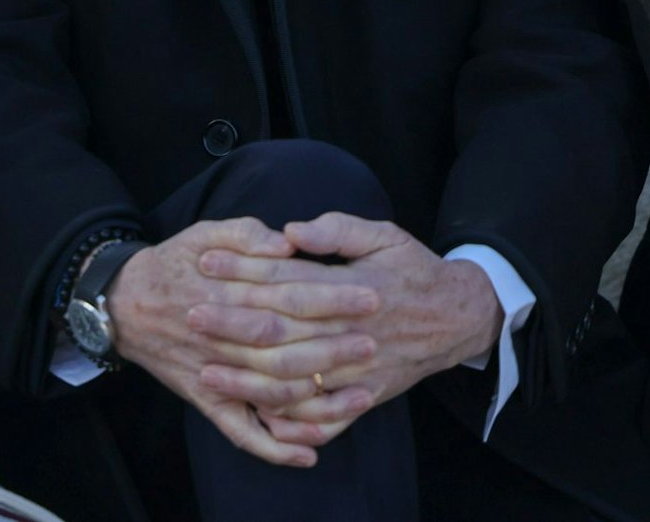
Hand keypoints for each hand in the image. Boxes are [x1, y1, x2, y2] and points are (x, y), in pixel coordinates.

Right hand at [109, 219, 379, 465]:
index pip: (289, 296)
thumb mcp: (207, 231)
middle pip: (285, 347)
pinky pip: (242, 431)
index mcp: (228, 291)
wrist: (124, 303)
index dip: (332, 298)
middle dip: (334, 348)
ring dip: (317, 400)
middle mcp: (223, 337)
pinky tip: (310, 454)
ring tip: (362, 396)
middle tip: (375, 344)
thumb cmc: (176, 262)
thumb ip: (248, 233)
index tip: (371, 295)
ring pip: (270, 394)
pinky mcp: (207, 400)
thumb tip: (287, 241)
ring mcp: (215, 374)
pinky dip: (274, 447)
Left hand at [194, 214, 500, 419]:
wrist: (458, 317)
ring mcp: (358, 369)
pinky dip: (287, 420)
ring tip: (207, 370)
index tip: (207, 262)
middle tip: (191, 314)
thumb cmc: (414, 270)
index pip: (288, 280)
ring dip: (247, 377)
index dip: (245, 271)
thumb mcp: (384, 235)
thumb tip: (290, 231)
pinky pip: (321, 417)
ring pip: (294, 380)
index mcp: (355, 287)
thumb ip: (337, 230)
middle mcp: (353, 331)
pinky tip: (254, 412)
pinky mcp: (363, 396)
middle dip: (232, 324)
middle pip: (283, 332)